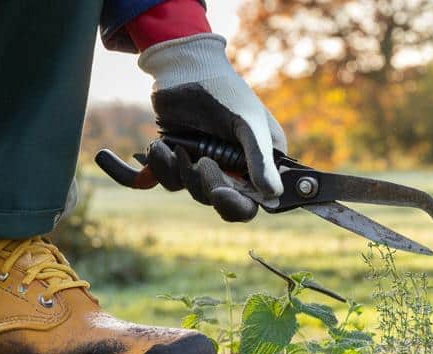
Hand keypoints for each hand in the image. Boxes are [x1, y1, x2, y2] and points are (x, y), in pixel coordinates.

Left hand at [138, 33, 287, 221]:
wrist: (186, 69)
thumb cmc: (226, 92)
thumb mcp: (249, 124)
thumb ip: (260, 160)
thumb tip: (273, 195)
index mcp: (261, 163)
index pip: (254, 201)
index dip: (237, 205)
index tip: (221, 194)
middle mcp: (235, 168)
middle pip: (220, 200)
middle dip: (206, 184)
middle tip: (202, 162)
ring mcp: (207, 164)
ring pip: (192, 190)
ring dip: (181, 172)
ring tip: (176, 147)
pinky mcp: (181, 159)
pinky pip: (169, 179)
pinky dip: (160, 167)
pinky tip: (159, 148)